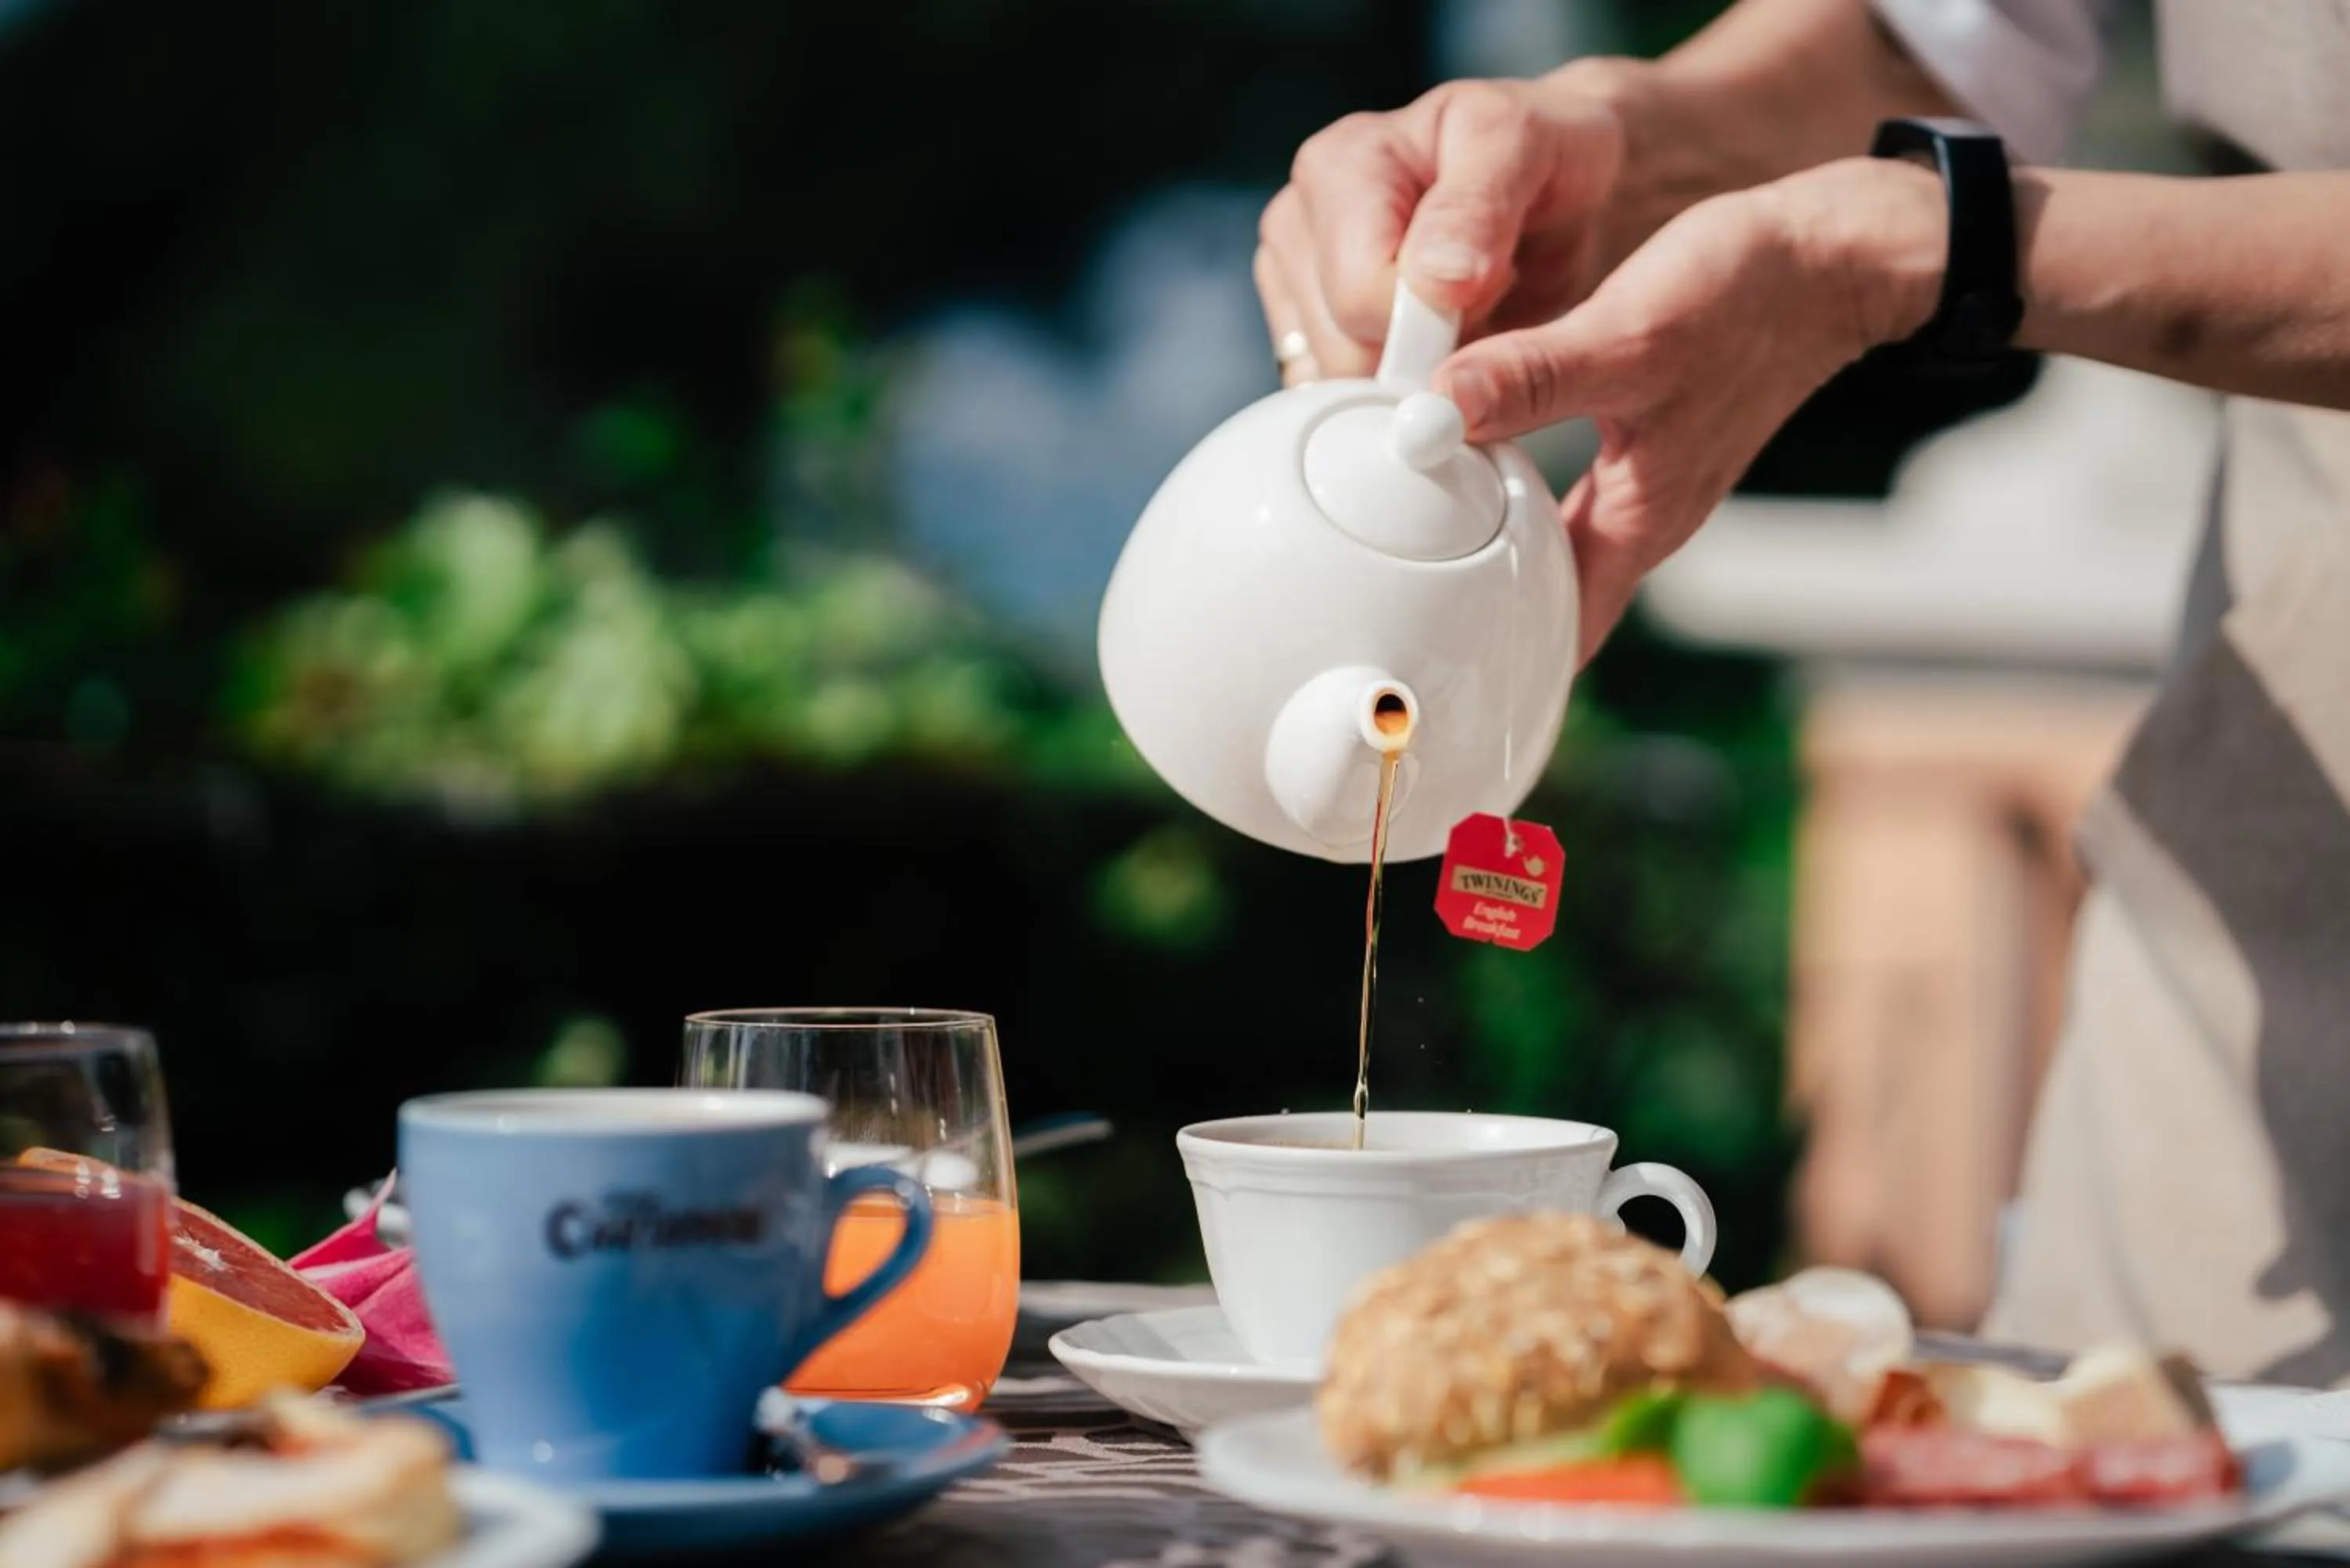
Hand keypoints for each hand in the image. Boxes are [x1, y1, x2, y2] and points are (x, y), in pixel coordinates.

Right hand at [1255, 70, 1632, 383]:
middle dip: (1423, 353)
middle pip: (1343, 352)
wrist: (1552, 178)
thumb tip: (1434, 280)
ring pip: (1336, 385)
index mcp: (1340, 165)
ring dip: (1411, 374)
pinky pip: (1335, 403)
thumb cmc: (1540, 153)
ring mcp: (1293, 281)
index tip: (1492, 293)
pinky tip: (1428, 343)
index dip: (1435, 321)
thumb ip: (1476, 210)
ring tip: (1458, 317)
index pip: (1361, 295)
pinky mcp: (1301, 331)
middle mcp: (1299, 221)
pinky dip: (1392, 393)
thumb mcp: (1527, 149)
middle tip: (1482, 306)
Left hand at [1434, 157, 1948, 663]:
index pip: (1562, 635)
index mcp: (1640, 523)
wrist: (1833, 254)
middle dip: (1474, 606)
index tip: (1423, 662)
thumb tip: (1437, 409)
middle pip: (1545, 599)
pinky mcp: (1641, 437)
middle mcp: (1639, 516)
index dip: (1497, 660)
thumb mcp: (1631, 339)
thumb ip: (1532, 378)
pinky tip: (1470, 450)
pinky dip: (1512, 483)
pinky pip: (1560, 488)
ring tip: (1406, 533)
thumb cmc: (1752, 299)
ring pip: (1548, 541)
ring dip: (1486, 539)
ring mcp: (1642, 480)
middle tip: (1391, 600)